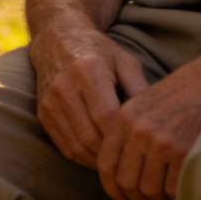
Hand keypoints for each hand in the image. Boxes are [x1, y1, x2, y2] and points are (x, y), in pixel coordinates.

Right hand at [31, 25, 148, 167]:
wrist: (58, 38)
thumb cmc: (99, 52)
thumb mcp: (125, 62)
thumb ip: (140, 91)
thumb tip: (156, 124)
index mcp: (88, 70)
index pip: (107, 116)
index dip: (124, 137)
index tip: (142, 146)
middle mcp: (64, 86)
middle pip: (91, 136)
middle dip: (113, 153)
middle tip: (133, 160)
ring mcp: (50, 102)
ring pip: (77, 146)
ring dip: (99, 160)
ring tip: (119, 161)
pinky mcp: (43, 114)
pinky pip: (65, 147)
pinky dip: (84, 157)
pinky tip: (100, 156)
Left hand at [96, 54, 200, 199]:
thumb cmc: (187, 92)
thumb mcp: (151, 103)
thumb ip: (135, 132)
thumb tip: (126, 172)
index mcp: (126, 116)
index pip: (106, 164)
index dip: (112, 188)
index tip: (121, 199)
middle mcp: (139, 129)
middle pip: (126, 182)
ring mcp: (161, 141)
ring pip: (149, 190)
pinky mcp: (184, 152)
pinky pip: (173, 189)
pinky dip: (177, 196)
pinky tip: (182, 192)